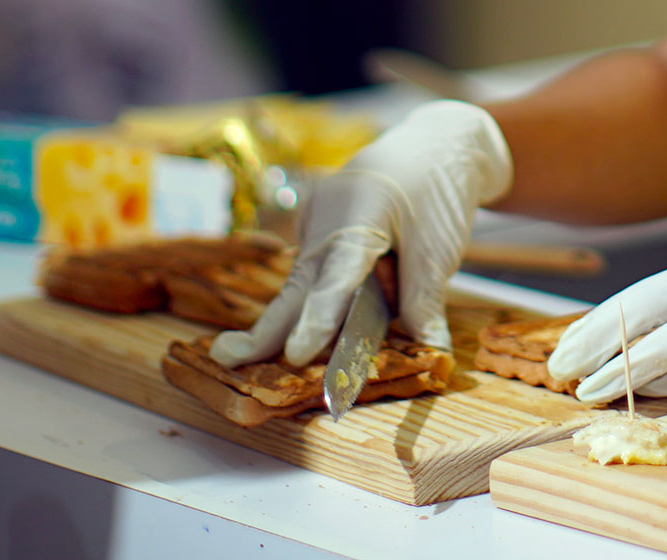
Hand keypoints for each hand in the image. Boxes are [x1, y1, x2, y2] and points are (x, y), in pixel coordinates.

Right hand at [209, 101, 512, 366]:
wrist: (433, 144)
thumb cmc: (437, 189)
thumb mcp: (439, 246)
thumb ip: (425, 299)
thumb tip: (429, 348)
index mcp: (357, 213)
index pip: (336, 278)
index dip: (318, 319)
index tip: (297, 353)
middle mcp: (325, 219)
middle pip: (297, 285)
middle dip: (266, 329)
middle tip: (227, 358)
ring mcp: (316, 223)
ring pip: (300, 283)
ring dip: (285, 322)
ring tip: (238, 356)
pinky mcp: (318, 231)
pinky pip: (312, 274)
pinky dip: (310, 303)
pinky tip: (290, 333)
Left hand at [546, 219, 666, 402]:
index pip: (643, 294)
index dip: (602, 320)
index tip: (570, 341)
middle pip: (639, 316)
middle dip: (593, 344)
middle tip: (559, 367)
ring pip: (663, 345)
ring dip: (619, 371)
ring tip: (587, 390)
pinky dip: (666, 384)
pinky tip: (638, 395)